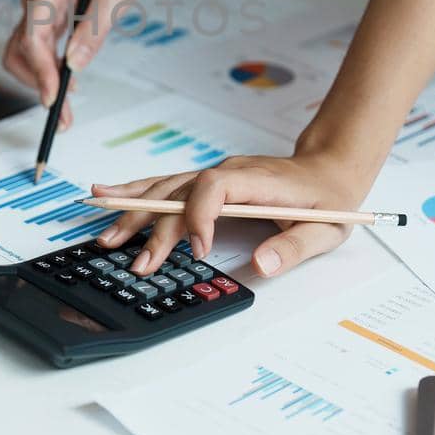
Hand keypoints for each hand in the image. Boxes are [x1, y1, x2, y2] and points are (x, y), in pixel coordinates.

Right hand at [2, 0, 164, 128]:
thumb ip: (94, 30)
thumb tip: (74, 67)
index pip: (32, 41)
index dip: (41, 74)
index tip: (54, 101)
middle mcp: (33, 2)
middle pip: (18, 53)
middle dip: (37, 85)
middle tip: (64, 115)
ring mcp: (36, 11)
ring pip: (22, 56)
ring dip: (40, 82)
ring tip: (68, 106)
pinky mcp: (44, 20)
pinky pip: (37, 52)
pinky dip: (48, 72)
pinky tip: (70, 85)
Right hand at [89, 148, 375, 278]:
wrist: (328, 169)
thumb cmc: (327, 199)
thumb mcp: (325, 229)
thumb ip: (293, 248)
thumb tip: (262, 265)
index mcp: (255, 181)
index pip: (215, 188)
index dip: (200, 216)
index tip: (198, 249)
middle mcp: (228, 172)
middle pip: (181, 192)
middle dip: (155, 226)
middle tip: (137, 262)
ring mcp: (215, 175)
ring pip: (167, 187)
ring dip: (135, 209)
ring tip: (106, 232)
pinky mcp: (207, 182)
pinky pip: (167, 185)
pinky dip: (137, 191)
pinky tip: (109, 194)